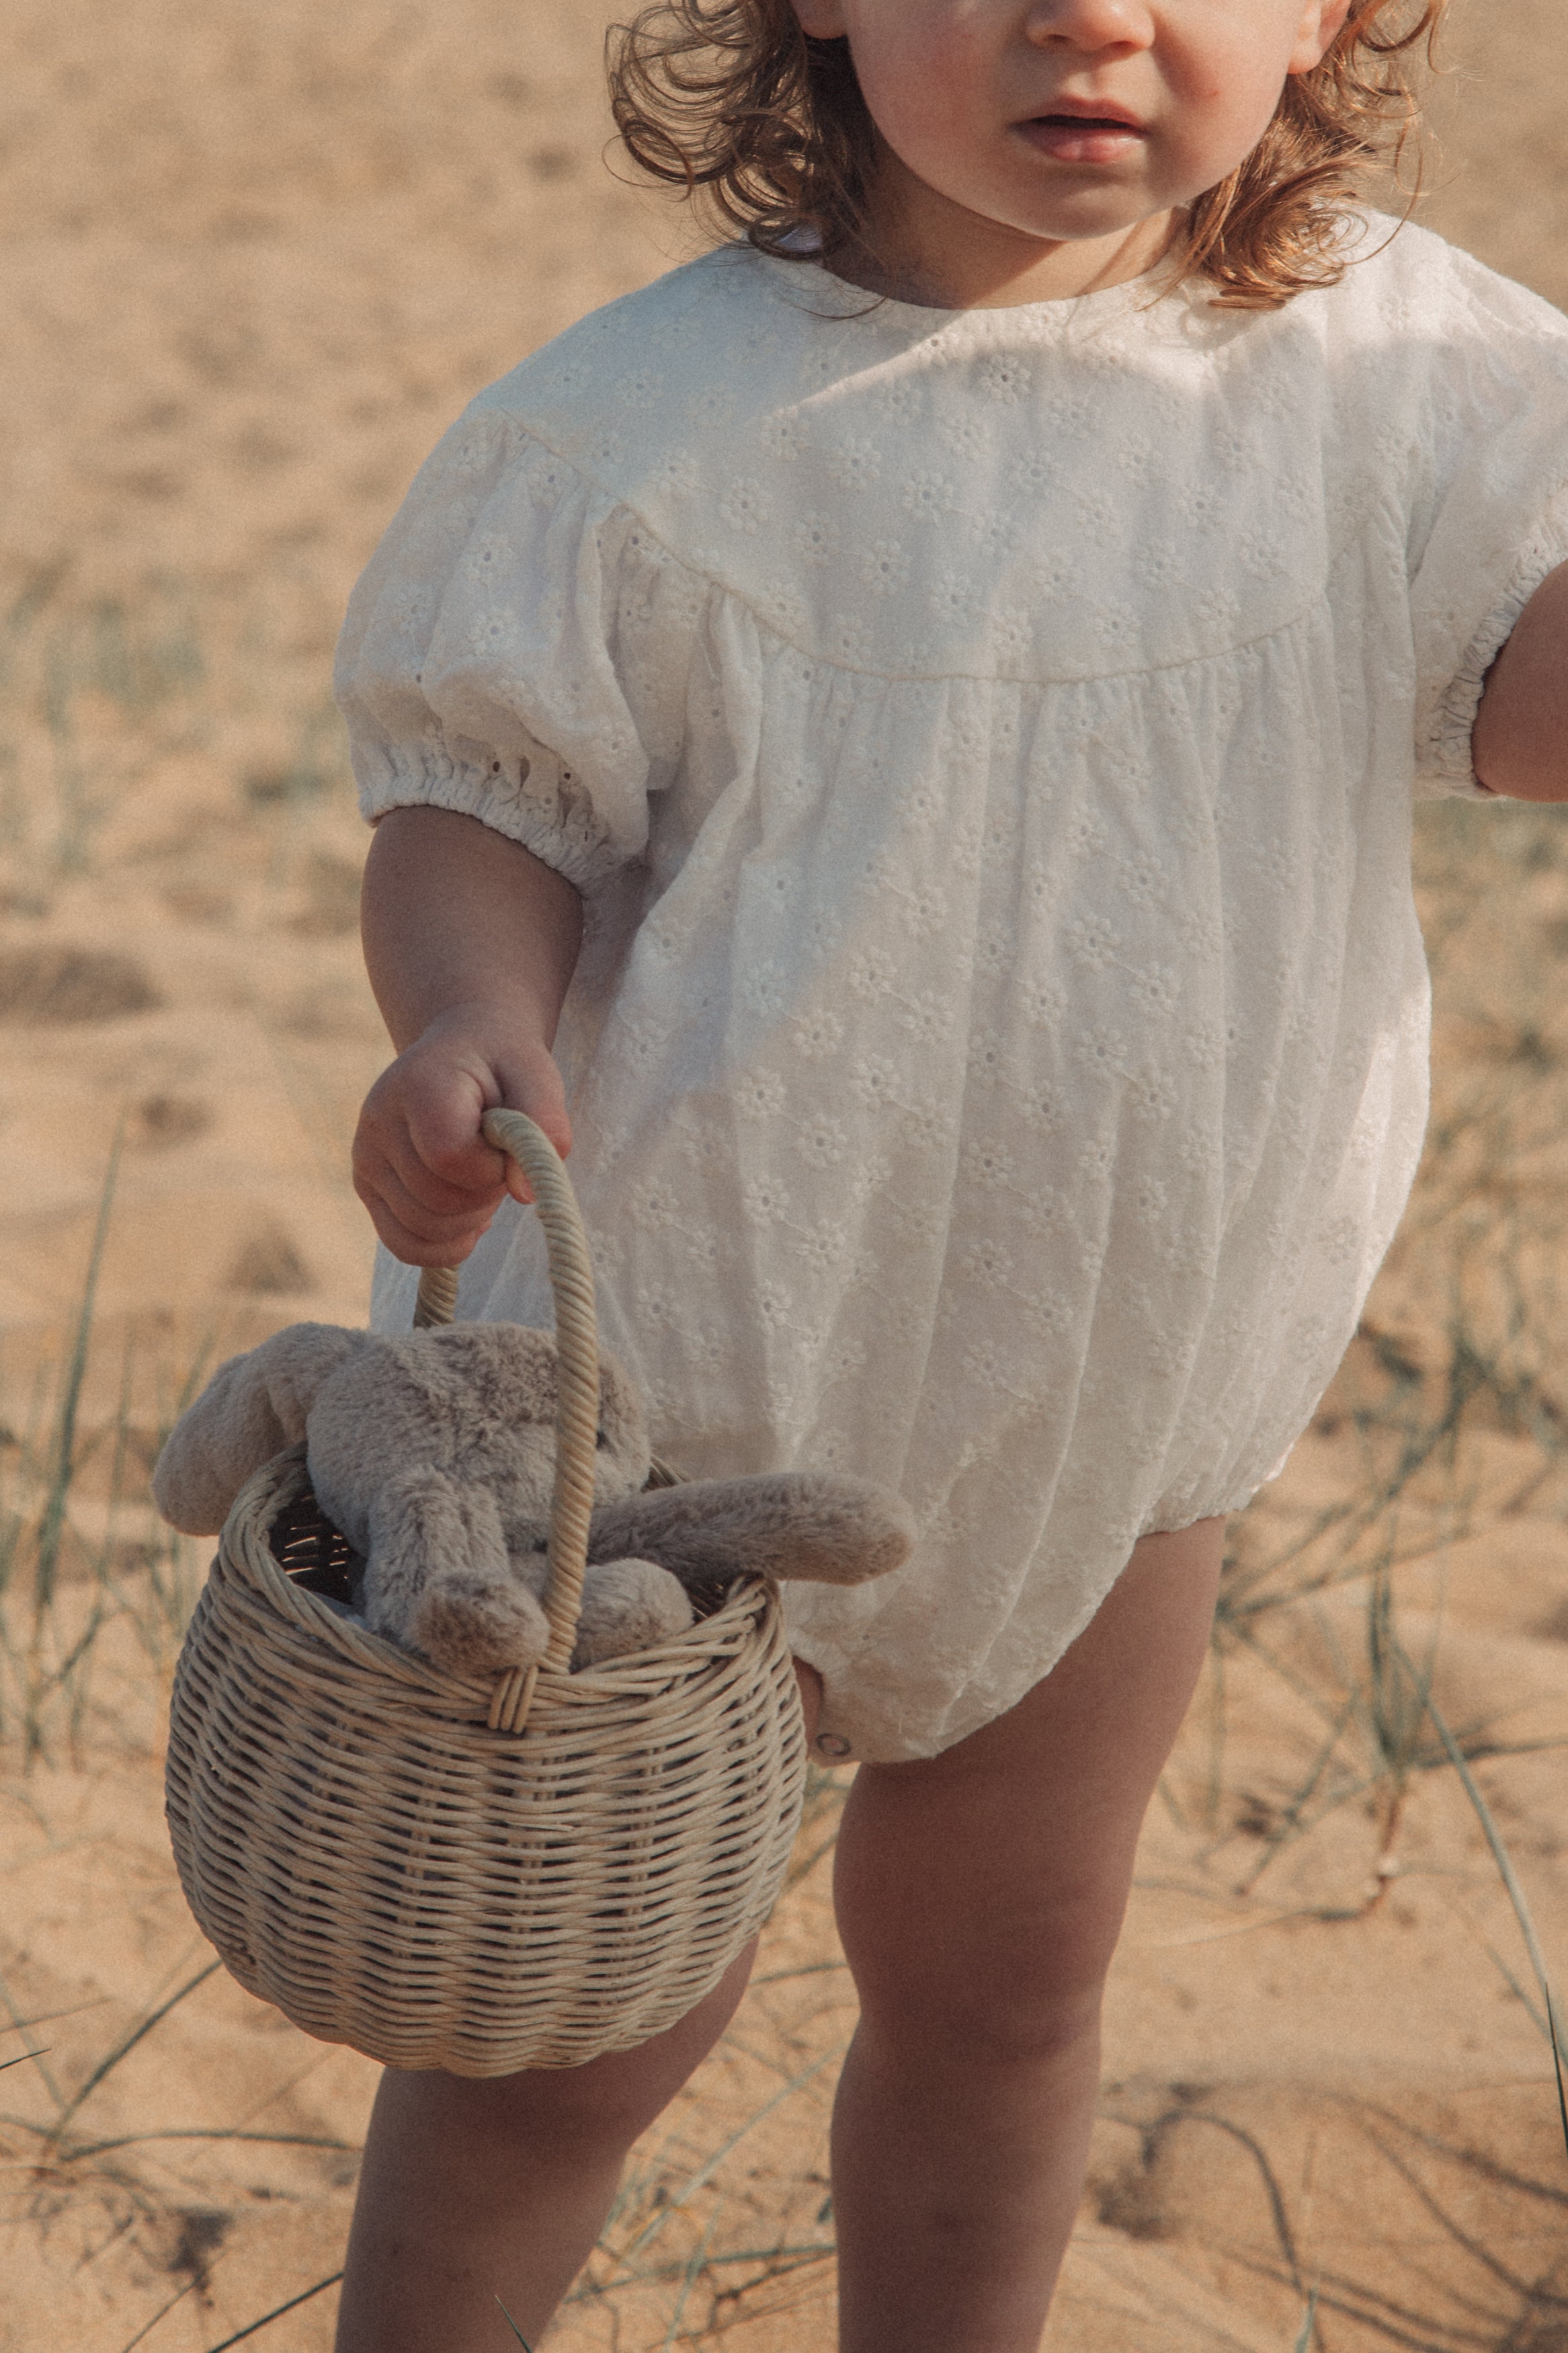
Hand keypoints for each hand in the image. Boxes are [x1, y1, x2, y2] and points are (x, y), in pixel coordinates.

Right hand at [352, 1008, 571, 1265]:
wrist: (464, 1052)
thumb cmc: (505, 1067)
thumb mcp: (539, 1077)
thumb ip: (544, 1127)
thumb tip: (524, 1194)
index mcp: (417, 1084)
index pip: (449, 1156)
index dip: (492, 1167)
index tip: (508, 1143)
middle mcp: (378, 1121)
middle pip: (437, 1200)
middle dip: (485, 1193)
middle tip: (500, 1160)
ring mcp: (366, 1157)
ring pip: (423, 1229)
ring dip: (469, 1218)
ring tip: (483, 1178)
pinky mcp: (366, 1186)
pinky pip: (404, 1245)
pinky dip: (445, 1245)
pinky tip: (470, 1217)